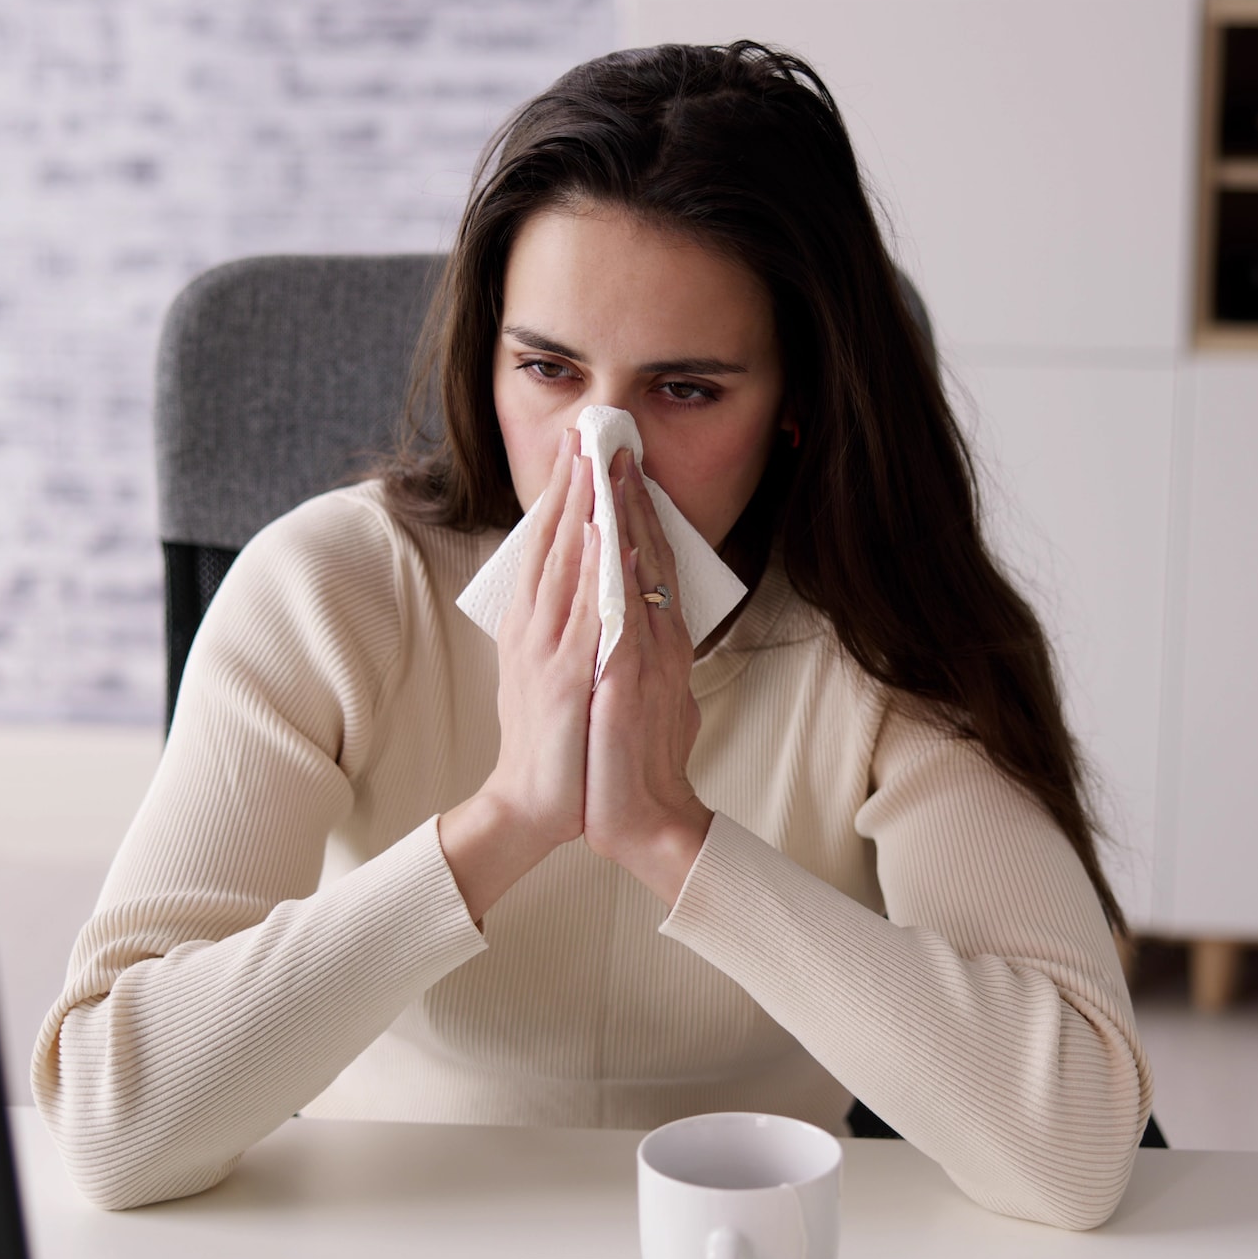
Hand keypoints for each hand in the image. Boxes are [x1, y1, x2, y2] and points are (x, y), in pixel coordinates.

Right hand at [440, 429, 601, 921]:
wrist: (536, 808)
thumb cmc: (558, 745)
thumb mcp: (563, 675)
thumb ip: (579, 630)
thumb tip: (601, 586)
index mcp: (533, 626)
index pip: (549, 546)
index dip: (564, 496)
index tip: (579, 450)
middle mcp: (535, 630)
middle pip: (555, 544)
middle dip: (572, 486)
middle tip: (587, 433)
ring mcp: (550, 652)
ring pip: (568, 567)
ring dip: (584, 512)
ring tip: (598, 463)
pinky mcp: (566, 680)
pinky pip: (588, 614)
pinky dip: (598, 572)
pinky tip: (607, 536)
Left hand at [584, 451, 712, 902]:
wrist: (638, 819)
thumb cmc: (630, 758)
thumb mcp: (636, 689)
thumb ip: (633, 646)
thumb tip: (621, 609)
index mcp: (656, 640)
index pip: (646, 559)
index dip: (632, 508)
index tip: (614, 461)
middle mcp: (656, 641)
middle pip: (642, 552)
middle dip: (624, 493)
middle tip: (607, 438)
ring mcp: (643, 658)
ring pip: (633, 571)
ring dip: (618, 515)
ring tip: (603, 464)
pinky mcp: (624, 682)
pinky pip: (619, 614)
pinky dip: (611, 574)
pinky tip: (601, 537)